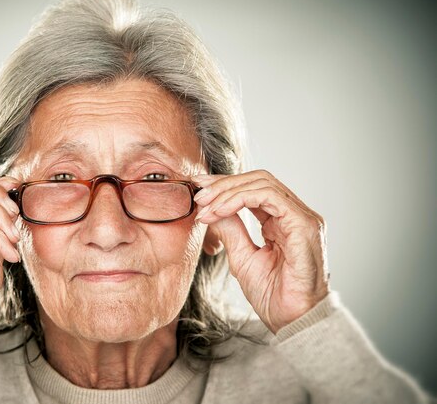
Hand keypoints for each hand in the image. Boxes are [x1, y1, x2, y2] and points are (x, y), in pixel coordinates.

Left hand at [193, 170, 329, 333]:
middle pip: (258, 180)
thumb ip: (231, 230)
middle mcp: (296, 215)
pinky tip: (219, 211)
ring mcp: (302, 218)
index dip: (225, 185)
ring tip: (205, 206)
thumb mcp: (242, 257)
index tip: (198, 189)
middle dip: (224, 184)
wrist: (292, 321)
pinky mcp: (303, 225)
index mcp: (283, 221)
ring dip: (228, 191)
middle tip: (198, 195)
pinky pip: (269, 197)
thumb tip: (211, 208)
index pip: (254, 189)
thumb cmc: (272, 295)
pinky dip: (240, 199)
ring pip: (263, 183)